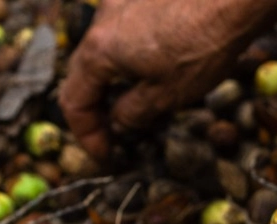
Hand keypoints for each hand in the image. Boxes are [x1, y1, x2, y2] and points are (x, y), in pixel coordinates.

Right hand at [59, 0, 276, 159]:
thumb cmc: (202, 45)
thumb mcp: (167, 95)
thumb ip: (133, 114)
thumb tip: (119, 123)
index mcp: (99, 50)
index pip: (74, 101)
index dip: (87, 135)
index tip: (106, 155)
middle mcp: (102, 20)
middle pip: (83, 75)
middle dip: (96, 112)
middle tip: (115, 138)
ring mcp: (121, 2)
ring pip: (103, 54)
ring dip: (111, 87)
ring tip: (136, 110)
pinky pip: (122, 35)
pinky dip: (126, 63)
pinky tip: (152, 75)